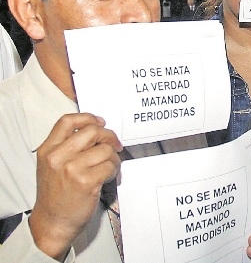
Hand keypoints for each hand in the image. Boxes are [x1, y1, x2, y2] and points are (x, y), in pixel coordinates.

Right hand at [28, 113, 121, 260]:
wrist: (53, 222)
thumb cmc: (56, 195)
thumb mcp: (51, 165)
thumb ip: (67, 146)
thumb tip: (97, 130)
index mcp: (48, 150)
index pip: (68, 121)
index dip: (88, 118)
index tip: (100, 122)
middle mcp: (58, 157)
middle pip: (93, 131)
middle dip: (109, 137)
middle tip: (114, 145)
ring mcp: (72, 169)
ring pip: (106, 149)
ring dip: (113, 158)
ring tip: (108, 168)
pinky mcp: (86, 181)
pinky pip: (111, 166)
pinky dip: (114, 171)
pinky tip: (106, 177)